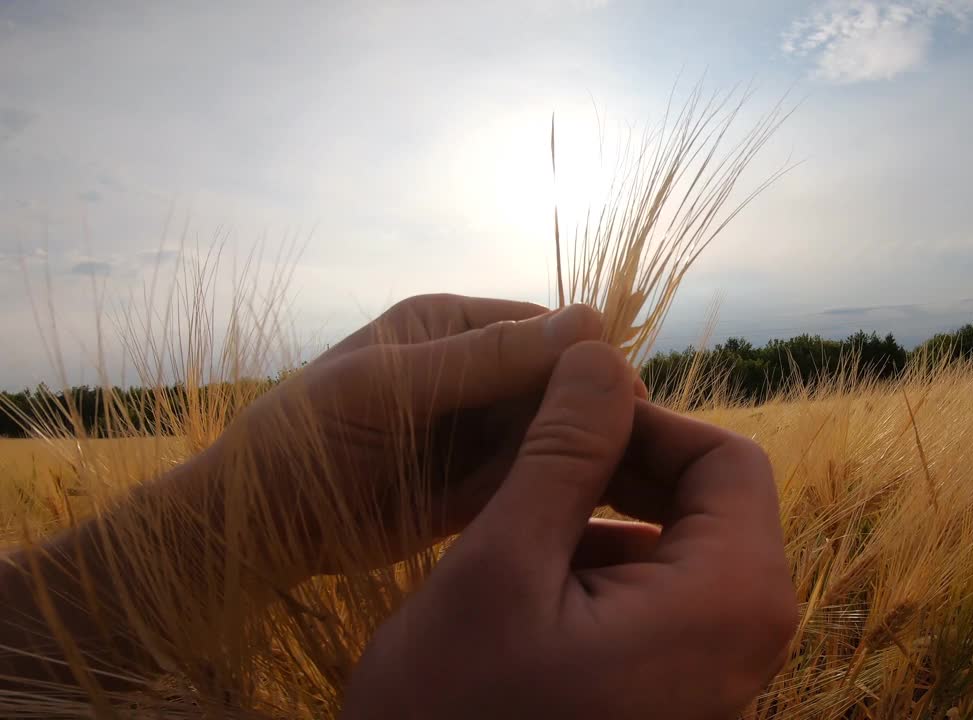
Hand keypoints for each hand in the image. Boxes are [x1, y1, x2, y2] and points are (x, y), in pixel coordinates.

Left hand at [210, 294, 621, 577]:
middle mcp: (473, 374)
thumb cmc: (306, 437)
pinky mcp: (476, 486)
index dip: (587, 361)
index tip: (631, 399)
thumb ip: (485, 359)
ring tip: (622, 487)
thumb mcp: (392, 388)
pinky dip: (556, 492)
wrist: (256, 527)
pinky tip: (586, 510)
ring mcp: (475, 433)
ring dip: (581, 454)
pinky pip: (530, 480)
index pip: (542, 330)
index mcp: (450, 327)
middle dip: (590, 413)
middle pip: (556, 385)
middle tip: (637, 452)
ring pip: (552, 435)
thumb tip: (589, 321)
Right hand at [341, 341, 796, 719]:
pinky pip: (667, 597)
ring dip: (607, 514)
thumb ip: (562, 450)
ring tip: (519, 516)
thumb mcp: (500, 565)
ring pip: (684, 545)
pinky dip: (608, 566)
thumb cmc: (455, 713)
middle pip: (713, 500)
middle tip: (532, 456)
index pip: (728, 458)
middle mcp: (749, 639)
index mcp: (734, 600)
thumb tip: (601, 350)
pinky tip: (535, 574)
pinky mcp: (681, 690)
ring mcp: (719, 672)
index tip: (559, 416)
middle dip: (625, 466)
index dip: (644, 422)